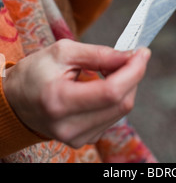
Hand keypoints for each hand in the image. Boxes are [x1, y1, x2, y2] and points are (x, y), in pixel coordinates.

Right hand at [3, 39, 150, 147]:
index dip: (133, 71)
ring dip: (126, 86)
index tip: (143, 52)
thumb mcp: (63, 52)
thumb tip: (131, 55)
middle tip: (131, 55)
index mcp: (60, 100)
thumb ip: (99, 54)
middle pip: (120, 103)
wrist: (14, 101)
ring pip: (120, 111)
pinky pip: (112, 117)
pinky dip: (117, 98)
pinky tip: (107, 84)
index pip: (110, 91)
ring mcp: (76, 138)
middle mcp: (69, 126)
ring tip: (114, 68)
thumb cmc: (35, 72)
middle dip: (133, 76)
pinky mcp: (82, 140)